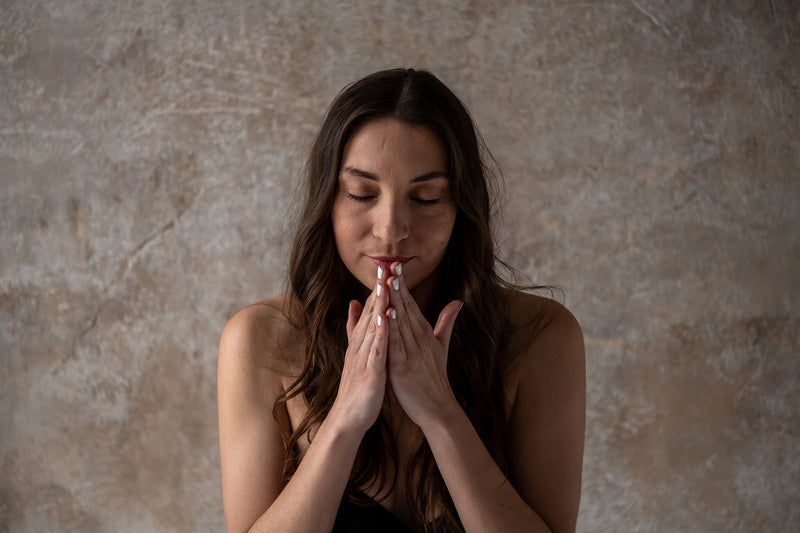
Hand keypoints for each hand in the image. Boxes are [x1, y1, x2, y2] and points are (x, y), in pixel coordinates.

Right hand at [328, 267, 389, 434]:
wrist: (349, 416)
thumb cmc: (357, 385)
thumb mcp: (357, 353)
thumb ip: (355, 328)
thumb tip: (354, 303)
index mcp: (362, 341)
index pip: (371, 309)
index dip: (378, 288)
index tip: (386, 267)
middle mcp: (361, 345)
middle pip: (370, 313)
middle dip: (378, 289)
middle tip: (385, 265)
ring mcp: (364, 357)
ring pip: (372, 327)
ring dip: (379, 305)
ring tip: (385, 284)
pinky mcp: (370, 371)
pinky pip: (376, 349)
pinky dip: (380, 333)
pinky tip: (386, 319)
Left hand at [385, 263, 462, 429]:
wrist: (438, 408)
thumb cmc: (435, 377)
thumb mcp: (442, 346)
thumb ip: (447, 323)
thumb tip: (457, 302)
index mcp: (425, 333)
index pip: (412, 304)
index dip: (404, 285)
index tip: (395, 265)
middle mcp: (420, 339)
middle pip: (407, 308)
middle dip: (398, 286)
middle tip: (391, 264)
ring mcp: (413, 352)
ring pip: (402, 321)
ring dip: (395, 301)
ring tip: (388, 281)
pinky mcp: (404, 366)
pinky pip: (398, 343)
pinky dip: (393, 328)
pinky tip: (388, 313)